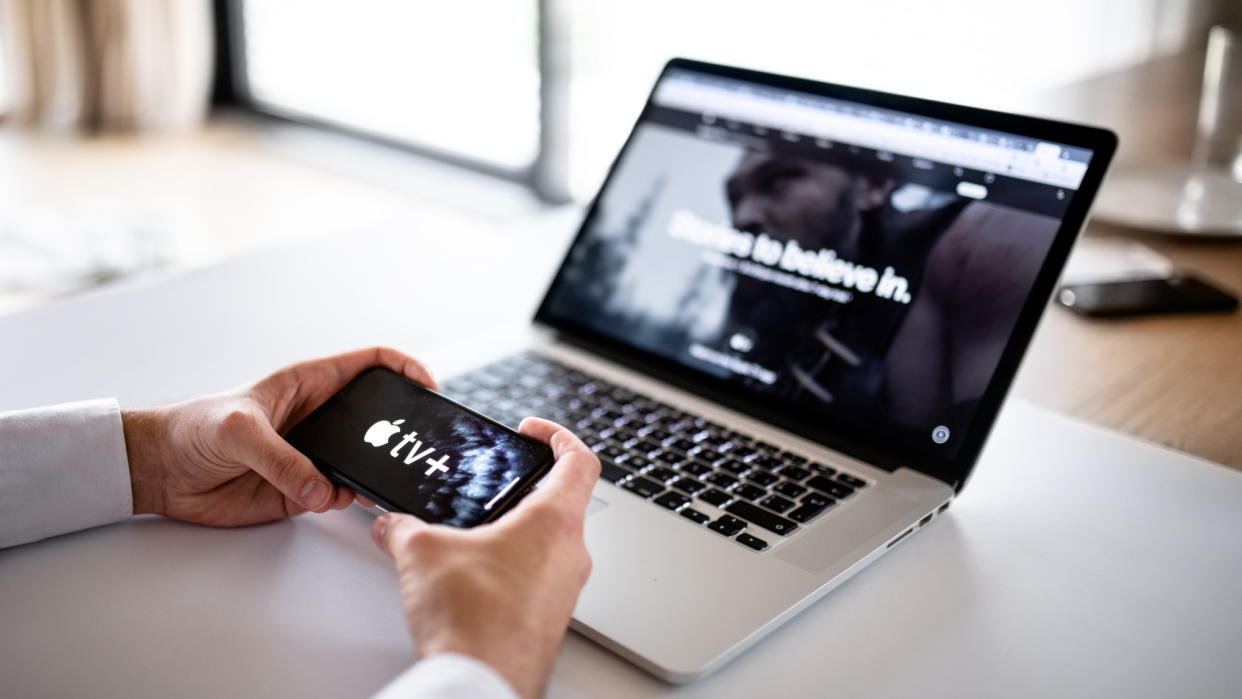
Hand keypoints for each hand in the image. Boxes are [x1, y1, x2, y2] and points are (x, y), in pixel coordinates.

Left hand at [123, 347, 434, 526]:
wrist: (159, 473)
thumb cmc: (193, 429)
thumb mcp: (239, 431)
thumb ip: (282, 460)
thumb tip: (322, 490)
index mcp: (308, 383)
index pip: (370, 364)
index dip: (404, 368)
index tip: (428, 386)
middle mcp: (318, 418)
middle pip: (376, 418)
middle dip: (399, 429)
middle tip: (419, 444)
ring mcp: (313, 455)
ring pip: (361, 461)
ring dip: (373, 471)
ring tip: (381, 479)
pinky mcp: (301, 489)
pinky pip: (337, 494)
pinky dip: (346, 499)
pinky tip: (339, 499)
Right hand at [372, 417, 600, 698]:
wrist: (482, 683)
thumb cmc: (474, 621)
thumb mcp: (422, 553)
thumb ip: (404, 528)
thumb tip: (393, 525)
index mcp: (554, 521)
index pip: (580, 459)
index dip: (558, 435)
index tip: (534, 431)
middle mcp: (571, 554)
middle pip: (564, 502)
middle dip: (525, 489)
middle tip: (495, 484)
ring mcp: (564, 590)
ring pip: (550, 544)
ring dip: (516, 533)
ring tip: (472, 534)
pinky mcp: (549, 618)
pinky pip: (538, 580)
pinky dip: (511, 569)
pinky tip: (471, 579)